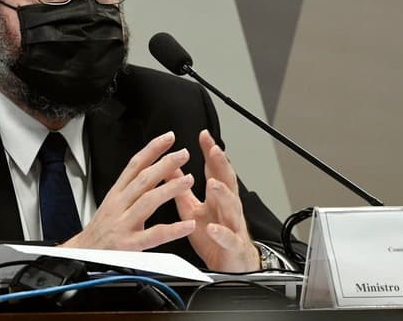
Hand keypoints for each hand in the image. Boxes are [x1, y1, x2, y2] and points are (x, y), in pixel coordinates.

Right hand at [61, 131, 195, 250]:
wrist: (82, 256)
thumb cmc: (101, 230)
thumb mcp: (112, 203)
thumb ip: (130, 187)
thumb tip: (151, 168)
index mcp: (117, 193)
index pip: (135, 165)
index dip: (152, 149)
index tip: (169, 138)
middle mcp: (119, 205)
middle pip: (142, 179)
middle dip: (164, 164)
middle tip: (183, 153)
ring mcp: (123, 223)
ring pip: (147, 202)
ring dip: (169, 189)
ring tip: (188, 180)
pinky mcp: (128, 244)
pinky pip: (153, 235)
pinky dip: (172, 230)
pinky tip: (188, 225)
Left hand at [167, 130, 258, 271]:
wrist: (231, 266)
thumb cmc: (213, 237)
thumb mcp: (193, 209)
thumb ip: (182, 188)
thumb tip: (170, 167)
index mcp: (217, 198)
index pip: (215, 170)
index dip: (211, 153)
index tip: (204, 135)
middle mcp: (227, 208)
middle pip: (227, 182)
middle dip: (222, 165)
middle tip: (214, 150)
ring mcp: (232, 226)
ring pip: (231, 207)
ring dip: (222, 194)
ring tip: (212, 183)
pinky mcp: (232, 246)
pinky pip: (228, 238)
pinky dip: (220, 232)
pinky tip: (212, 227)